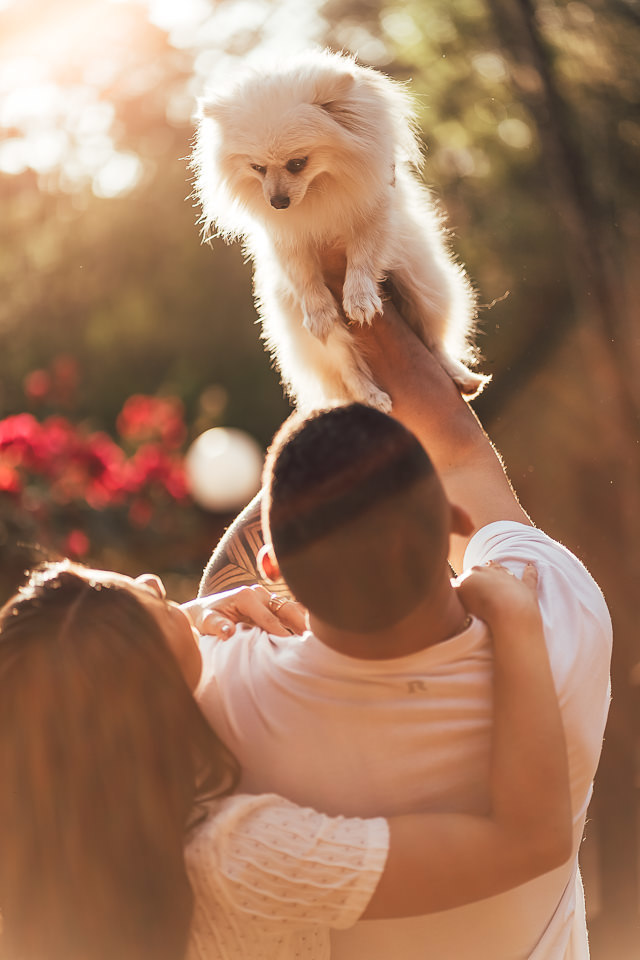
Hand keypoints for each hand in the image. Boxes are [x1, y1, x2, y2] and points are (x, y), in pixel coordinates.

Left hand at [181, 585, 306, 639]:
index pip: (269, 619)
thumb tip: (228, 632)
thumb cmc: (206, 618)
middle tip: (314, 642)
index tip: (292, 647)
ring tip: (318, 638)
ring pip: (291, 608)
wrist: (205, 610)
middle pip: (286, 609)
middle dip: (301, 624)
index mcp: (246, 596)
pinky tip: (310, 633)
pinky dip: (301, 620)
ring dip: (304, 622)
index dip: (281, 633)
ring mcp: (267, 596)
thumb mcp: (207, 622)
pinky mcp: (271, 603)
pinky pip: (290, 610)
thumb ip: (217, 626)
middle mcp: (259, 593)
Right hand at [455, 561, 540, 625]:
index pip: (468, 574)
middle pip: (484, 569)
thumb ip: (454, 588)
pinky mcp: (527, 588)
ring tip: (494, 568)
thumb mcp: (458, 596)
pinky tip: (530, 565)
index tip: (462, 590)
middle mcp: (493, 571)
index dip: (465, 582)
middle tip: (476, 582)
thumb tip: (451, 583)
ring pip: (502, 569)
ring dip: (498, 569)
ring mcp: (511, 578)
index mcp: (475, 572)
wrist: (508, 612)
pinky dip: (530, 571)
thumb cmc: (481, 605)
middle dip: (480, 574)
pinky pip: (529, 576)